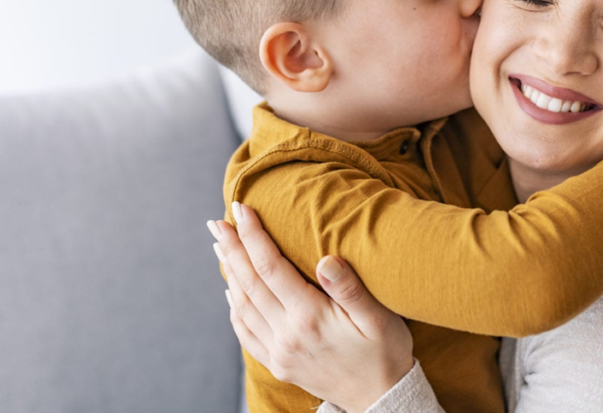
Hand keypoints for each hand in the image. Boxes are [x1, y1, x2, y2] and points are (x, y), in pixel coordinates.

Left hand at [207, 203, 413, 412]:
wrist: (381, 399)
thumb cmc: (385, 353)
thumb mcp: (379, 318)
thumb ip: (350, 288)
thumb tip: (326, 259)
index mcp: (310, 317)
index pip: (271, 267)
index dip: (254, 236)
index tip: (242, 209)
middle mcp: (287, 334)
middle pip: (249, 283)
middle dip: (232, 249)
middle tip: (217, 222)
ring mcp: (279, 351)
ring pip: (243, 306)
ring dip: (229, 273)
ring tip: (221, 246)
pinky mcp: (279, 363)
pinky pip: (246, 332)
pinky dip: (234, 307)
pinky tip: (231, 290)